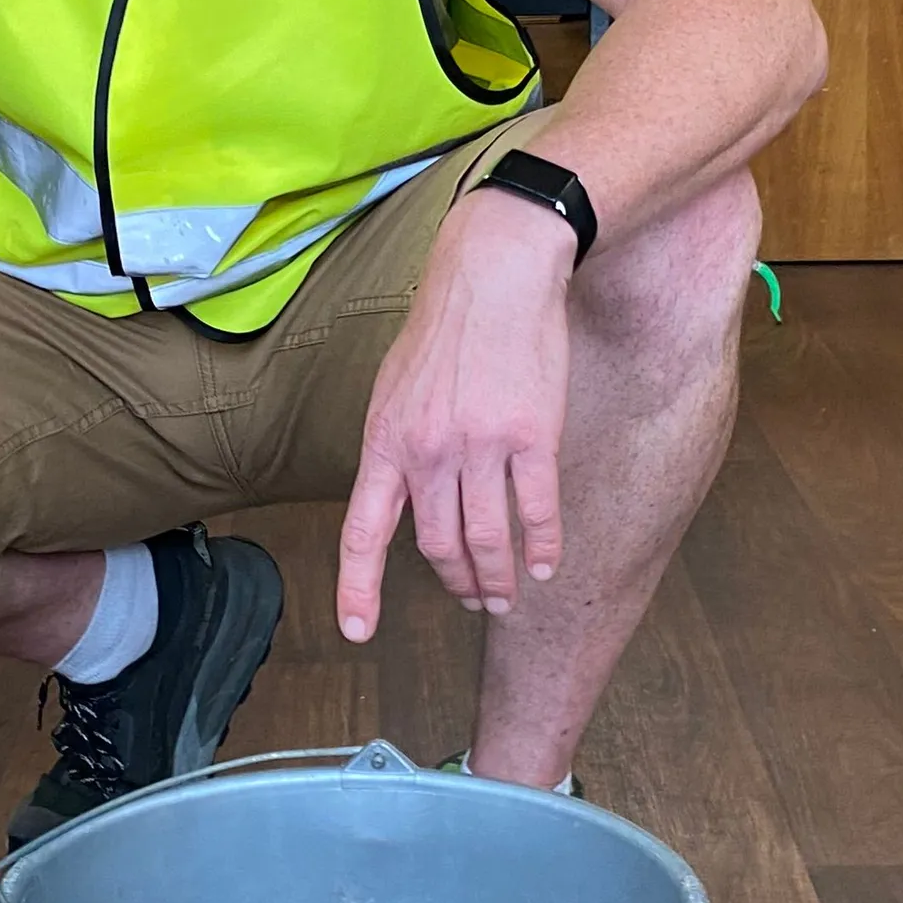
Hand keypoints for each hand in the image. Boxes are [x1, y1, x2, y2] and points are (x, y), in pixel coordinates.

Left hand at [337, 189, 575, 639]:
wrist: (495, 272)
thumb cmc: (445, 325)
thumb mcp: (396, 385)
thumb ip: (397, 445)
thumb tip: (402, 495)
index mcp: (386, 440)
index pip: (363, 531)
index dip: (358, 587)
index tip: (358, 630)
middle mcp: (428, 451)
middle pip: (437, 546)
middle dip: (455, 583)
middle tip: (472, 599)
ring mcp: (481, 446)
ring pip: (486, 539)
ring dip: (497, 580)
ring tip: (504, 597)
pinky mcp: (533, 437)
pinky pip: (535, 512)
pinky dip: (541, 548)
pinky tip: (544, 567)